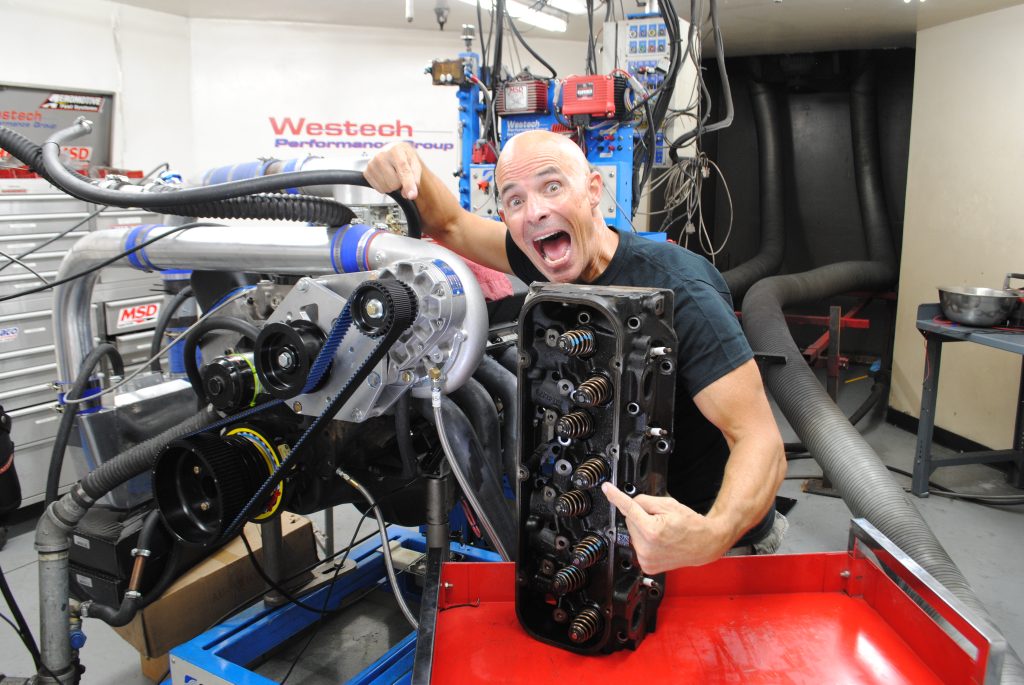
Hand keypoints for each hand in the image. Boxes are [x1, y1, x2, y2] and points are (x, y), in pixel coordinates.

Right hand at [364, 142, 422, 200]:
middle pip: (394, 183)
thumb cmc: (404, 157)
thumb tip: (407, 194)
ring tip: (392, 174)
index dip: (408, 184)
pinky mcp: (366, 172)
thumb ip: (415, 179)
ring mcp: (372, 164)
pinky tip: (385, 177)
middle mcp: (381, 155)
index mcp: (396, 150)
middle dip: (400, 183)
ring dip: (392, 186)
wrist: (391, 150)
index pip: (403, 170)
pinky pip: (380, 189)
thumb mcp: (415, 164)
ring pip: (387, 188)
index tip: (412, 196)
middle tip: (399, 174)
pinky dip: (385, 187)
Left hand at [601, 482, 732, 573]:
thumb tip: (629, 502)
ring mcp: (646, 559)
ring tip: (662, 532)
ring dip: (643, 529)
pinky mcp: (647, 565)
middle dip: (641, 516)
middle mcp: (647, 548)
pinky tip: (659, 542)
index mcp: (652, 531)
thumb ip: (644, 501)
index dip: (615, 496)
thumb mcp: (668, 504)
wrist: (704, 544)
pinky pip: (638, 545)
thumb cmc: (691, 525)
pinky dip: (645, 541)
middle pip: (630, 521)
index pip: (628, 508)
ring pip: (633, 534)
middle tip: (660, 519)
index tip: (606, 489)